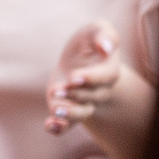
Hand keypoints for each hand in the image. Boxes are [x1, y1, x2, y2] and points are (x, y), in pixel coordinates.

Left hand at [44, 20, 155, 158]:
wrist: (78, 58)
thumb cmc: (90, 41)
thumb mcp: (97, 29)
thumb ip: (105, 34)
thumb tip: (106, 48)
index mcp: (109, 70)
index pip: (105, 78)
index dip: (91, 79)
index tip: (74, 77)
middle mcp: (99, 90)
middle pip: (93, 97)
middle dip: (76, 94)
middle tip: (58, 89)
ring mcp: (83, 101)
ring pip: (82, 114)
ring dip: (69, 113)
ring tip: (56, 109)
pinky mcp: (68, 108)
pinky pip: (67, 125)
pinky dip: (59, 128)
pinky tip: (49, 125)